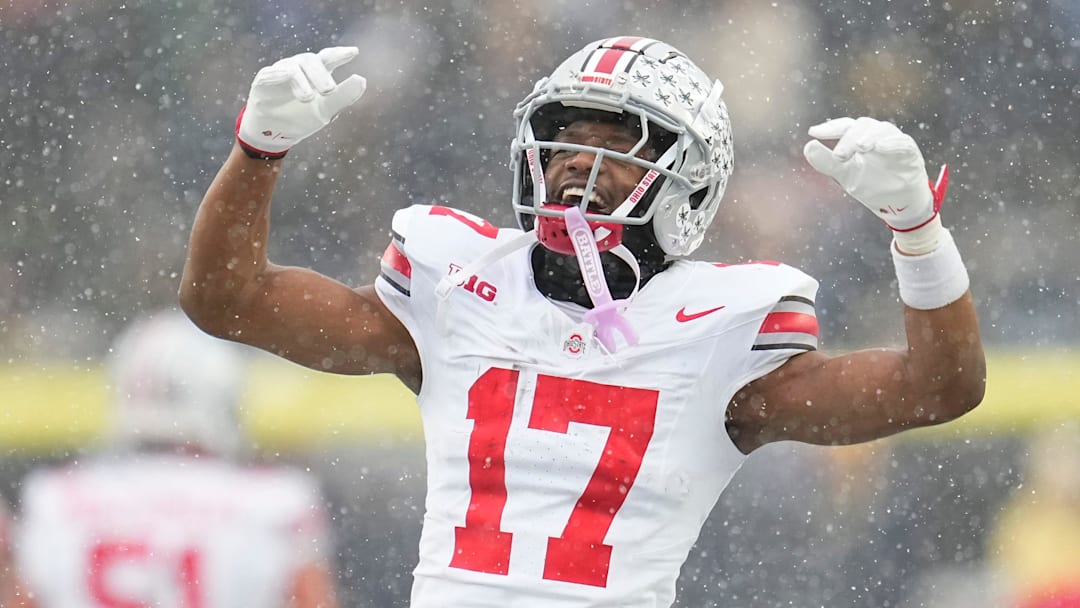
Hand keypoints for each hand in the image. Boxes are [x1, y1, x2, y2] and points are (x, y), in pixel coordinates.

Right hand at [236, 47, 366, 157]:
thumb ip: (344, 96)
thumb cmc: (302, 117)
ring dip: (302, 81)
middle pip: (311, 61)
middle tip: (329, 91)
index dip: (340, 54)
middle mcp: (298, 67)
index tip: (354, 52)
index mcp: (316, 72)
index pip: (328, 58)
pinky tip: (284, 76)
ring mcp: (280, 71)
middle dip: (321, 75)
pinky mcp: (263, 80)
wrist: (275, 134)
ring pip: (292, 68)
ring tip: (308, 98)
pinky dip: (277, 75)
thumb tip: (362, 79)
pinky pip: (269, 73)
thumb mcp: (326, 109)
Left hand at [803, 117, 942, 231]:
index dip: (830, 127)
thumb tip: (808, 146)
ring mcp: (895, 141)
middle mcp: (877, 135)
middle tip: (839, 156)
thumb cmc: (871, 184)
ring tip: (859, 148)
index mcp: (859, 138)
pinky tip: (880, 147)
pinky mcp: (910, 152)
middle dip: (849, 139)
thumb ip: (826, 162)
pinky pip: (902, 143)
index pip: (844, 126)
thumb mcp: (845, 174)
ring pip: (882, 130)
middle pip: (862, 126)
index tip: (813, 132)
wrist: (896, 204)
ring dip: (869, 137)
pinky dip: (892, 143)